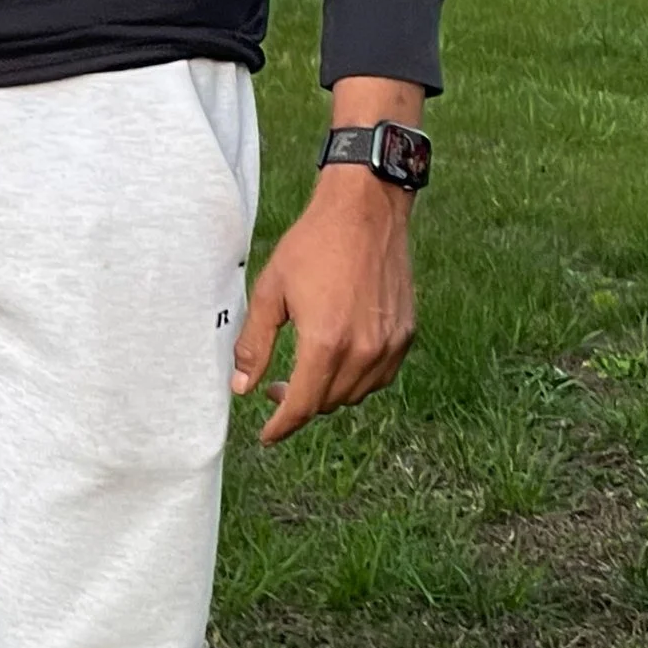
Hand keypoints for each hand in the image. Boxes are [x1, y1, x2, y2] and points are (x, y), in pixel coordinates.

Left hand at [233, 161, 415, 444]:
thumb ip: (255, 344)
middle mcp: (364, 351)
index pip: (303, 405)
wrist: (365, 212)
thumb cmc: (313, 245)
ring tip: (306, 372)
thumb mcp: (271, 291)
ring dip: (328, 393)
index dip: (281, 425)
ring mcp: (390, 345)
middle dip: (300, 404)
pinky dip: (357, 380)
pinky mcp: (406, 335)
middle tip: (276, 386)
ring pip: (355, 394)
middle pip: (328, 403)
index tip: (266, 435)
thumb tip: (242, 387)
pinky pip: (380, 377)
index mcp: (326, 343)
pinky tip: (339, 360)